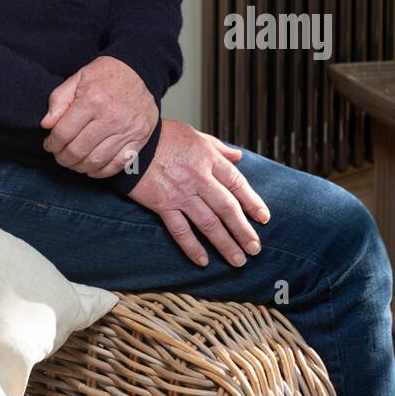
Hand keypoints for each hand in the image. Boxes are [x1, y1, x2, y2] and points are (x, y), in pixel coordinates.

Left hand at [39, 55, 157, 177]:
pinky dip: (102, 172)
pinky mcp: (139, 138)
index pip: (63, 133)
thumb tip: (47, 125)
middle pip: (78, 150)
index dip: (52, 143)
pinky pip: (118, 164)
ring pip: (96, 161)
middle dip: (63, 158)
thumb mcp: (77, 78)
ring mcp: (127, 129)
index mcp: (92, 100)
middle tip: (59, 156)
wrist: (139, 71)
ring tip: (73, 162)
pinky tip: (91, 168)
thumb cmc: (105, 75)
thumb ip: (59, 100)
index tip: (49, 145)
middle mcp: (110, 117)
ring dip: (79, 166)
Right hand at [125, 120, 270, 267]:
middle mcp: (198, 177)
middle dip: (243, 230)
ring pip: (208, 223)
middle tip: (255, 248)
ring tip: (238, 260)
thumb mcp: (194, 134)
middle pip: (227, 208)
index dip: (252, 202)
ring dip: (225, 243)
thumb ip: (218, 147)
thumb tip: (238, 156)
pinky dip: (192, 247)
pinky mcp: (163, 204)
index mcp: (208, 158)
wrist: (131, 140)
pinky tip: (203, 260)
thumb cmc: (162, 135)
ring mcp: (181, 193)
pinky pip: (180, 230)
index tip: (263, 218)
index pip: (237, 183)